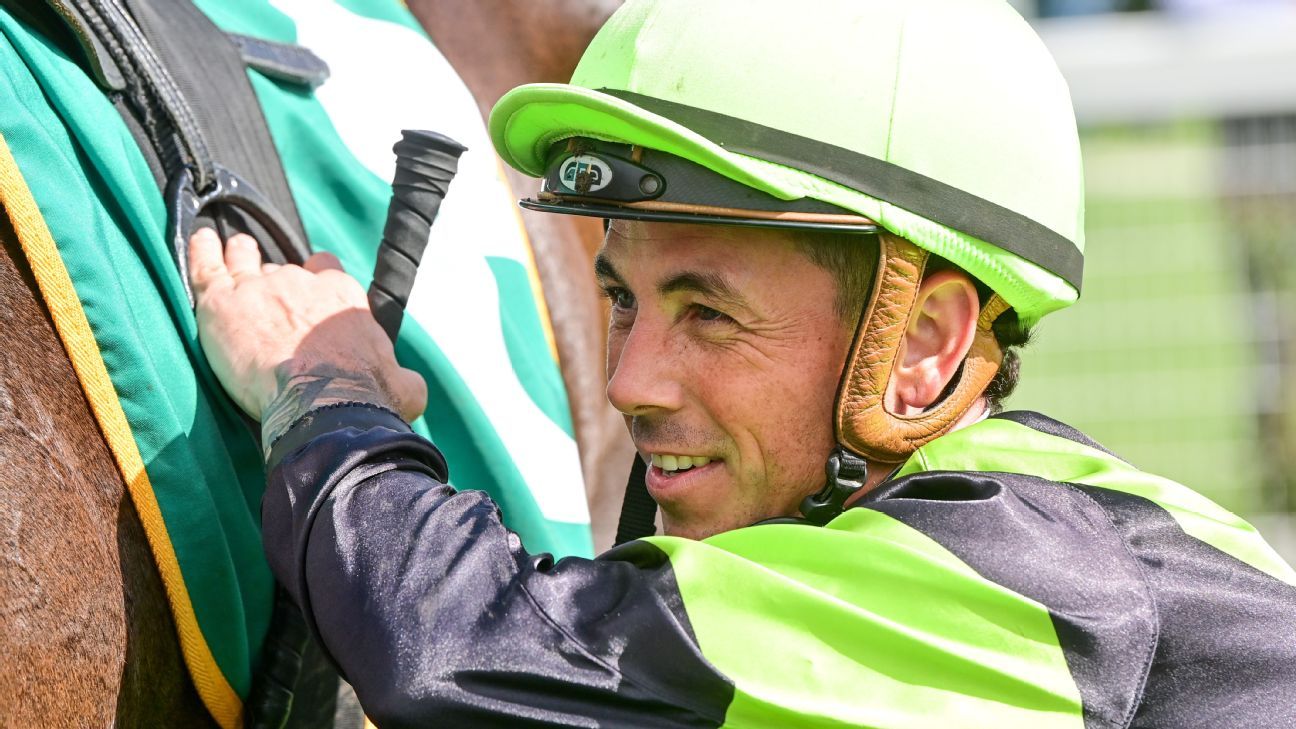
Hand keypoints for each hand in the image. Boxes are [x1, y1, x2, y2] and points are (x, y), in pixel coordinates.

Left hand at [189, 228, 426, 446]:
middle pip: (283, 272)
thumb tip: (412, 389)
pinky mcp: (223, 303)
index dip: (317, 279)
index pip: (326, 269)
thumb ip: (405, 380)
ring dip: (241, 256)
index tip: (311, 294)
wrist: (324, 402)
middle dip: (276, 283)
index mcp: (342, 296)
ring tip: (236, 252)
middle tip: (268, 303)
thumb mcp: (403, 388)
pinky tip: (199, 240)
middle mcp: (302, 283)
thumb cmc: (366, 395)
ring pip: (245, 260)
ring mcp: (259, 287)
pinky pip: (207, 266)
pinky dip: (202, 251)